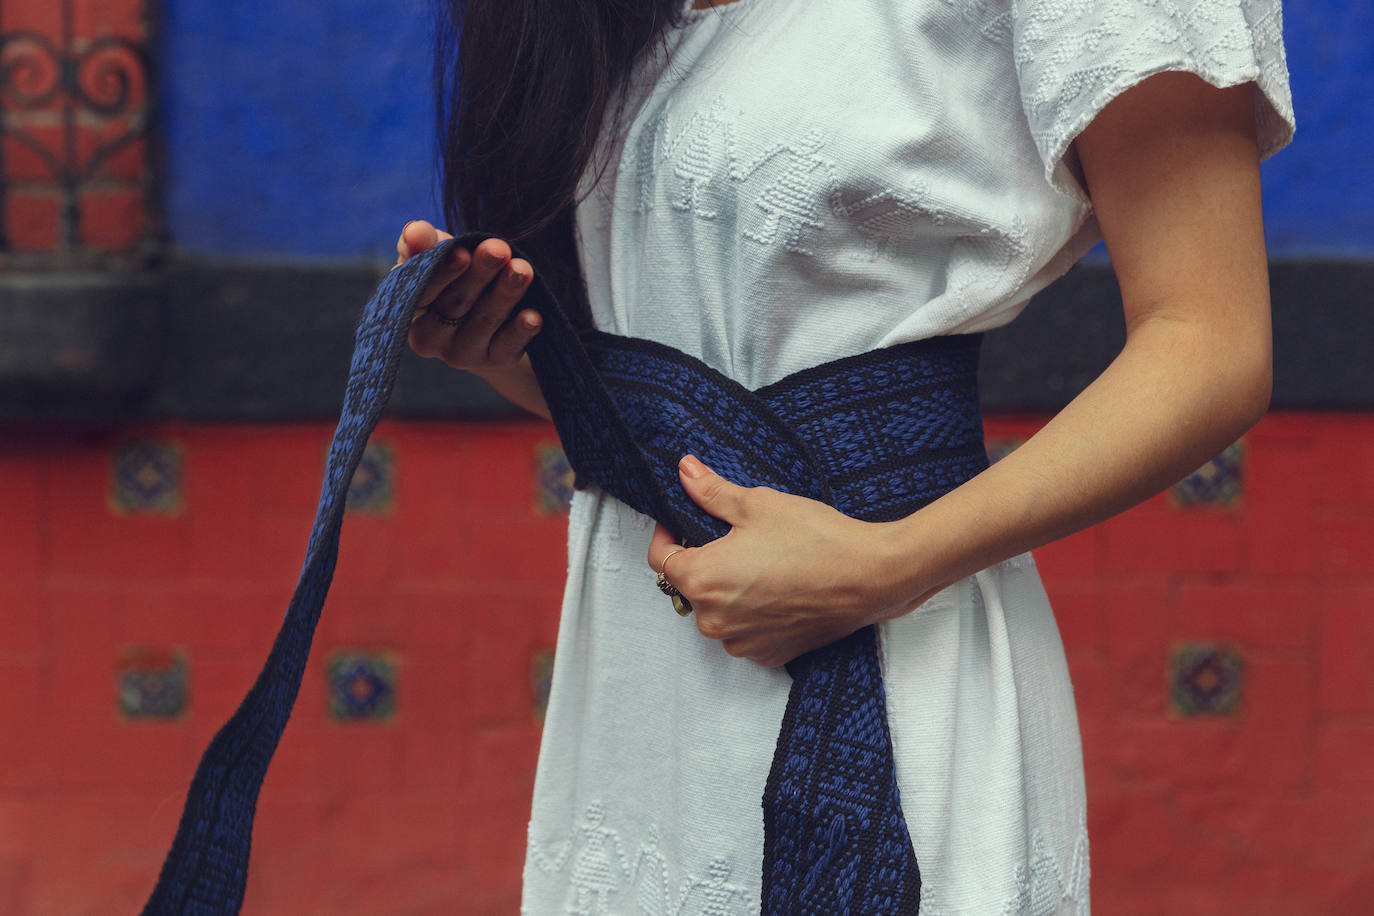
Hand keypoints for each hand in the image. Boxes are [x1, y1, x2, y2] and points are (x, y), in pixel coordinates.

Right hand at [397, 220, 540, 371]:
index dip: (443, 272)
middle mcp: (430, 337)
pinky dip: (521, 331)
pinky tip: (534, 316)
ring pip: (484, 321)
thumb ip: (421, 240)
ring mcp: (462, 353)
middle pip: (456, 303)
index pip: (423, 291)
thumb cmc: (453, 274)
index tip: (463, 252)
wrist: (484, 310)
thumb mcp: (434, 253)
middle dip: (480, 274)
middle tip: (499, 250)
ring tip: (522, 270)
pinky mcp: (494, 360)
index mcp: (408, 307)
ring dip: (505, 294)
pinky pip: (507, 347)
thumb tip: (416, 231)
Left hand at [646, 456, 932, 667]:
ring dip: (728, 591)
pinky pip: (745, 631)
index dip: (668, 534)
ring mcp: (741, 641)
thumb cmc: (816, 540)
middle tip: (734, 539)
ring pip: (718, 611)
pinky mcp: (768, 654)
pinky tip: (778, 589)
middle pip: (690, 587)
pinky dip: (753, 613)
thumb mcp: (757, 504)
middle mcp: (714, 620)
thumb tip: (685, 472)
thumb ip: (712, 492)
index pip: (661, 559)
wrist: (870, 576)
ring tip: (762, 564)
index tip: (681, 522)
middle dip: (704, 562)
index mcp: (701, 580)